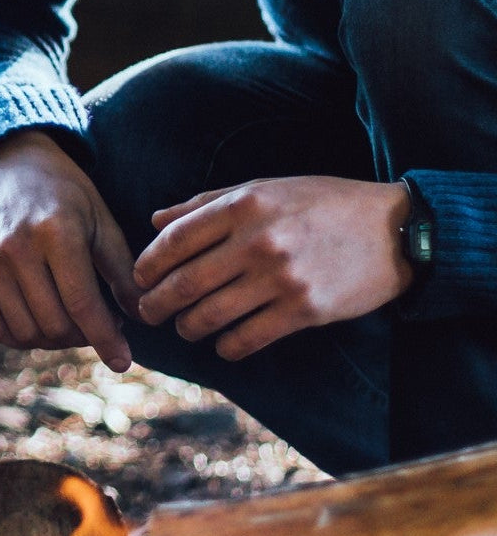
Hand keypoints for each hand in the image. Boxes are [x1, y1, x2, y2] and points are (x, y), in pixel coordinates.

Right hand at [0, 130, 140, 371]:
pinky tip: (40, 324)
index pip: (83, 303)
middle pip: (53, 324)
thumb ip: (121, 269)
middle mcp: (15, 248)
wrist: (5, 165)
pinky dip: (20, 338)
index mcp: (56, 231)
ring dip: (52, 340)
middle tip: (97, 324)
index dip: (106, 339)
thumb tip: (143, 316)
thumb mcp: (100, 220)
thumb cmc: (64, 193)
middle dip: (82, 337)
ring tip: (70, 323)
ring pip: (24, 332)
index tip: (123, 362)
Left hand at [132, 176, 413, 360]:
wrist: (396, 230)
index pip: (172, 241)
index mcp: (245, 204)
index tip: (139, 279)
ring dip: (187, 329)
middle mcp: (259, 240)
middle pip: (181, 286)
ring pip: (206, 318)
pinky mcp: (302, 310)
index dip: (146, 267)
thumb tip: (155, 220)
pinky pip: (241, 341)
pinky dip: (224, 346)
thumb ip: (208, 203)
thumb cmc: (324, 205)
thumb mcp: (268, 189)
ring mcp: (281, 278)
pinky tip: (224, 341)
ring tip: (187, 327)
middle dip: (154, 306)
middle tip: (149, 313)